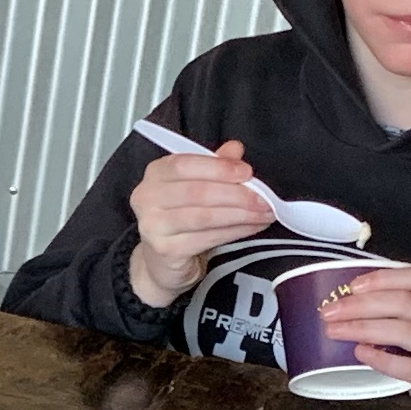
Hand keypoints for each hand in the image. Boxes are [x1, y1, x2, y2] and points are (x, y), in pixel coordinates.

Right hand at [124, 139, 265, 307]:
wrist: (161, 260)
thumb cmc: (180, 217)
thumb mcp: (195, 185)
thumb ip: (213, 165)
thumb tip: (235, 149)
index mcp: (155, 173)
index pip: (184, 164)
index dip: (218, 167)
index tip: (247, 172)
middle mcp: (147, 197)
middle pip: (198, 192)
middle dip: (237, 195)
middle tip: (264, 199)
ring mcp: (153, 225)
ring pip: (205, 216)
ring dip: (240, 215)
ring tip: (263, 214)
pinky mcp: (165, 250)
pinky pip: (207, 238)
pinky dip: (234, 232)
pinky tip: (251, 227)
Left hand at [324, 263, 410, 409]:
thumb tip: (368, 308)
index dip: (383, 278)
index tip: (353, 284)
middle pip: (404, 302)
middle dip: (361, 304)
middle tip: (331, 310)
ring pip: (404, 330)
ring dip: (364, 327)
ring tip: (336, 329)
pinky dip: (383, 359)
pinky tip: (362, 353)